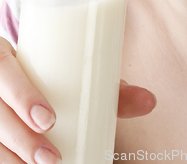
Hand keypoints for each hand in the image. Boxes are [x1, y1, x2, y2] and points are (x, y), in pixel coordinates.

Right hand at [0, 37, 155, 162]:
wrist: (21, 75)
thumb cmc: (52, 73)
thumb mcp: (73, 74)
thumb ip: (110, 89)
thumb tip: (150, 100)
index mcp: (7, 55)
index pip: (2, 65)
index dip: (21, 93)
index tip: (49, 118)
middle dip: (20, 136)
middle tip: (51, 157)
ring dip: (11, 156)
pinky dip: (5, 160)